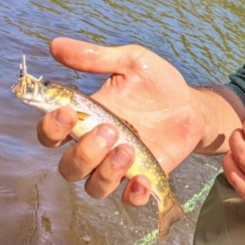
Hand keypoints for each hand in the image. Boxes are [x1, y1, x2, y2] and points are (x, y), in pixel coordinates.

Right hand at [37, 37, 208, 205]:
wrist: (193, 104)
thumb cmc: (159, 83)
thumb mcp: (131, 62)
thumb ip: (96, 57)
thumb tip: (55, 45)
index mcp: (87, 119)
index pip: (51, 134)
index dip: (51, 128)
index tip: (67, 112)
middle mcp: (96, 147)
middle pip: (69, 167)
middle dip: (83, 153)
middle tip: (110, 130)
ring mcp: (119, 165)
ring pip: (94, 186)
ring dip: (105, 172)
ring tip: (128, 150)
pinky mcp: (144, 177)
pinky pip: (129, 199)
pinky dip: (133, 195)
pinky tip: (142, 179)